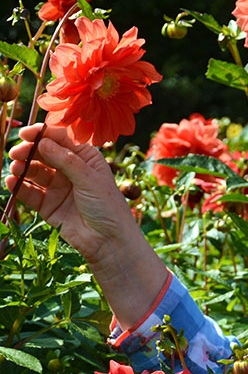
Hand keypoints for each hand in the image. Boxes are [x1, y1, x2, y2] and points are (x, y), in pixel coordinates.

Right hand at [6, 124, 133, 262]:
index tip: (26, 133)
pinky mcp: (48, 204)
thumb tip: (43, 142)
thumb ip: (66, 160)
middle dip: (29, 150)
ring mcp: (58, 187)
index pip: (62, 139)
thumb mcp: (90, 179)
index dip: (44, 134)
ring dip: (23, 167)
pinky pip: (29, 192)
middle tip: (17, 152)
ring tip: (16, 168)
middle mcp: (70, 170)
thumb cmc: (108, 206)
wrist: (108, 241)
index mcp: (86, 158)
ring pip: (34, 171)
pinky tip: (12, 182)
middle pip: (44, 153)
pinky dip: (19, 186)